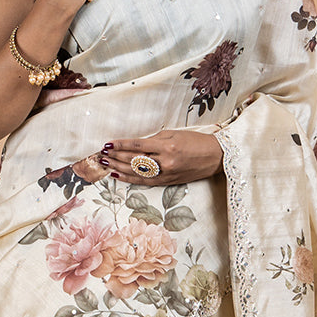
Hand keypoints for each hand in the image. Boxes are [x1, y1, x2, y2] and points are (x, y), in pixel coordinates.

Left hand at [100, 130, 223, 184]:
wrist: (215, 157)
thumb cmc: (196, 142)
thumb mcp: (175, 134)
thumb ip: (154, 139)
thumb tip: (136, 144)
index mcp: (167, 146)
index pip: (138, 145)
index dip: (121, 145)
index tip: (108, 144)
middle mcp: (165, 161)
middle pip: (135, 160)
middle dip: (116, 157)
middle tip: (102, 155)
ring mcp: (166, 173)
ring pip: (137, 172)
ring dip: (119, 168)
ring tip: (106, 165)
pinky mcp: (168, 182)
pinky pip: (145, 181)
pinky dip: (130, 178)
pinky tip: (119, 175)